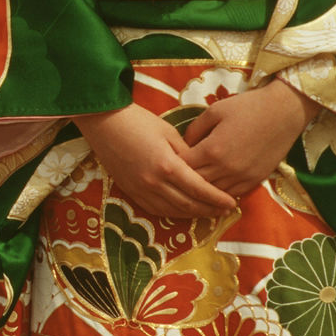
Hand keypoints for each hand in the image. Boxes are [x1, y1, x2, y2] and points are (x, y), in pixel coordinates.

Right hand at [74, 104, 234, 217]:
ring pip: (172, 211)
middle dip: (209, 210)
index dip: (217, 198)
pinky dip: (172, 213)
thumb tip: (201, 169)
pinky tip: (182, 211)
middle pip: (188, 205)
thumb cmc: (137, 121)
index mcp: (167, 165)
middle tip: (225, 211)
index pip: (199, 189)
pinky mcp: (129, 191)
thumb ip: (187, 154)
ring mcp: (140, 189)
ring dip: (192, 214)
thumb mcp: (168, 133)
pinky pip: (155, 209)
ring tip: (208, 212)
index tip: (232, 203)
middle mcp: (154, 182)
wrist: (103, 123)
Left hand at [182, 79, 318, 197]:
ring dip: (202, 190)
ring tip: (193, 184)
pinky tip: (213, 187)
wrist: (284, 112)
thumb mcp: (213, 111)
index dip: (173, 165)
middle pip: (196, 184)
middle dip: (184, 180)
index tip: (168, 161)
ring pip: (213, 193)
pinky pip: (232, 194)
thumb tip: (183, 145)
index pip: (183, 167)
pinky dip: (220, 193)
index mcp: (212, 150)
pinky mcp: (256, 180)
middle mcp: (226, 168)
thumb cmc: (246, 107)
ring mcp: (242, 177)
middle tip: (177, 175)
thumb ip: (194, 130)